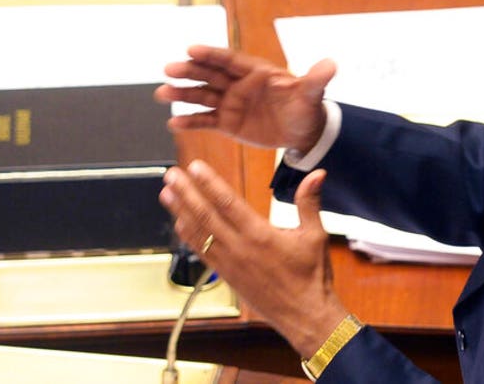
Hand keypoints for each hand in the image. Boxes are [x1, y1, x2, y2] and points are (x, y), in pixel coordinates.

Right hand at [155, 45, 336, 151]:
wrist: (304, 132)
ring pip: (203, 96)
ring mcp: (231, 103)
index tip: (192, 49)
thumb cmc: (306, 107)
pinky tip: (174, 123)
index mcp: (256, 72)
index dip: (211, 54)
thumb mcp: (312, 94)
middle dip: (190, 72)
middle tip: (169, 69)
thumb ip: (316, 79)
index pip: (230, 60)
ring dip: (183, 95)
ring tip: (162, 94)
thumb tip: (331, 64)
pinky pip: (206, 121)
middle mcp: (239, 84)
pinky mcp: (228, 123)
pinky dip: (190, 121)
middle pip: (210, 75)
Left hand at [159, 160, 349, 356]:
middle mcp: (240, 248)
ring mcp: (230, 264)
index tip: (194, 168)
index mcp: (260, 235)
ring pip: (199, 233)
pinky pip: (202, 252)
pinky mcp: (227, 276)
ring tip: (166, 193)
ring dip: (180, 212)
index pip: (228, 203)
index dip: (209, 184)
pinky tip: (179, 223)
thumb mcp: (316, 236)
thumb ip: (310, 202)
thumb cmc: (311, 276)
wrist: (305, 316)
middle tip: (171, 175)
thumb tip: (317, 174)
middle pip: (206, 216)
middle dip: (186, 193)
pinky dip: (189, 236)